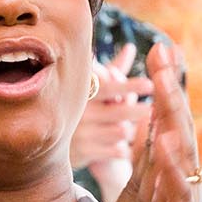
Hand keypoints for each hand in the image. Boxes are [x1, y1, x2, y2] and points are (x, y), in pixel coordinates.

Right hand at [68, 44, 151, 185]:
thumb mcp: (96, 91)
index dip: (129, 86)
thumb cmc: (84, 111)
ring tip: (131, 131)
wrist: (51, 146)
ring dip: (130, 132)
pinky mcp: (82, 154)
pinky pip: (115, 150)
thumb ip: (114, 71)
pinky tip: (124, 148)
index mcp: (83, 93)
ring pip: (120, 131)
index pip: (108, 87)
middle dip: (136, 111)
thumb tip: (131, 47)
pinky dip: (124, 149)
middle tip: (150, 109)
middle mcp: (79, 112)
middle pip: (118, 112)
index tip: (150, 84)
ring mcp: (79, 133)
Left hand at [142, 42, 201, 201]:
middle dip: (169, 90)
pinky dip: (173, 171)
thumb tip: (137, 164)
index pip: (161, 130)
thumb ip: (139, 194)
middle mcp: (175, 196)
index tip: (154, 52)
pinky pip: (176, 198)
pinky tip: (169, 144)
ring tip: (169, 82)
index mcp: (161, 191)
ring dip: (174, 119)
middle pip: (175, 132)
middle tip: (164, 47)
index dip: (159, 92)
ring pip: (179, 159)